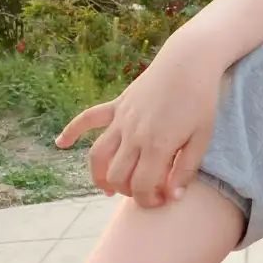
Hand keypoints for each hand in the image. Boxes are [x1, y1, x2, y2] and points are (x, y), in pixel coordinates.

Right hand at [55, 35, 222, 208]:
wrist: (189, 61)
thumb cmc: (201, 100)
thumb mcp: (202, 138)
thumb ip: (186, 169)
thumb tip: (173, 197)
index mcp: (157, 145)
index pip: (141, 186)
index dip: (149, 200)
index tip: (162, 201)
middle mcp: (133, 135)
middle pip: (117, 176)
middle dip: (129, 192)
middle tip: (146, 193)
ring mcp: (121, 119)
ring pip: (98, 156)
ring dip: (100, 176)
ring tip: (109, 190)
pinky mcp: (117, 105)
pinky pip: (88, 119)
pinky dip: (71, 131)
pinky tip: (61, 143)